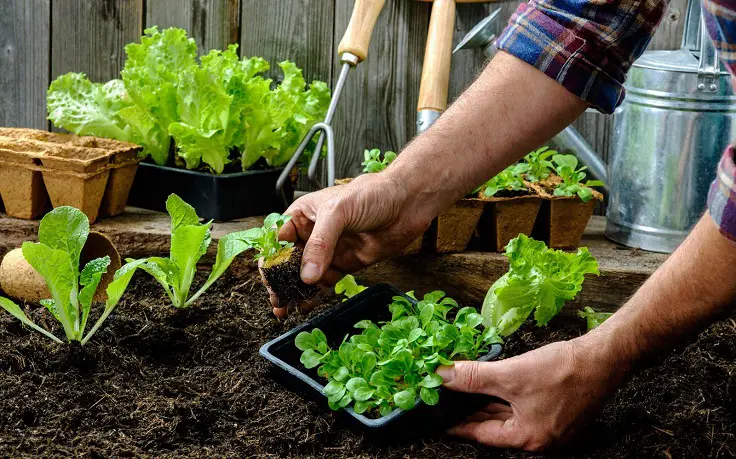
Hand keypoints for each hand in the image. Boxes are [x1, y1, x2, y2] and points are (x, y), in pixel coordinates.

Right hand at [268, 172, 431, 315]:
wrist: (407, 203)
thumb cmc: (372, 194)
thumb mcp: (339, 212)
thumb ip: (320, 243)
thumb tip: (306, 275)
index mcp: (303, 215)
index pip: (277, 239)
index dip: (270, 259)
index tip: (269, 278)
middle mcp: (312, 234)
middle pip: (288, 261)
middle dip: (279, 280)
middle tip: (276, 299)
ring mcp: (329, 251)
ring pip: (304, 275)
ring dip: (294, 291)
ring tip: (285, 307)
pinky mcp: (345, 264)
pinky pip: (324, 283)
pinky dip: (314, 295)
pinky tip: (306, 304)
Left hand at [437, 338, 625, 450]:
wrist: (605, 358)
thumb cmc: (563, 371)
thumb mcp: (510, 374)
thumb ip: (473, 377)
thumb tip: (441, 377)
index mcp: (527, 438)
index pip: (480, 434)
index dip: (456, 424)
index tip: (436, 417)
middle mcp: (539, 439)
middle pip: (494, 426)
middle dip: (469, 411)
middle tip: (445, 400)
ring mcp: (550, 427)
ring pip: (508, 416)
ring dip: (486, 403)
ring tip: (461, 392)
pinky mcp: (557, 411)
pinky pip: (521, 408)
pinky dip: (504, 398)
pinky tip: (491, 384)